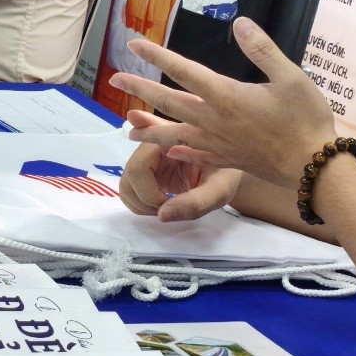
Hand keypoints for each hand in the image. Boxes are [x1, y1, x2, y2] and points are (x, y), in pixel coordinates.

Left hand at [112, 17, 336, 191]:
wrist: (314, 168)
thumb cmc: (305, 120)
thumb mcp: (291, 76)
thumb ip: (263, 49)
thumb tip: (240, 22)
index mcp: (227, 96)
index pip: (183, 71)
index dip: (157, 56)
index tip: (134, 45)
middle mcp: (214, 120)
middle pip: (169, 102)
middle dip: (140, 89)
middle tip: (115, 80)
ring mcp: (218, 144)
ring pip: (174, 135)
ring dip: (149, 129)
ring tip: (127, 128)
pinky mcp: (227, 161)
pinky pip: (194, 157)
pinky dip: (177, 153)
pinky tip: (169, 153)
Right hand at [119, 114, 243, 221]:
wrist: (230, 163)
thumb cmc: (228, 171)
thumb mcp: (220, 189)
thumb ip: (195, 203)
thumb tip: (162, 216)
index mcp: (168, 139)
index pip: (138, 167)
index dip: (148, 193)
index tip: (170, 203)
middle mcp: (151, 143)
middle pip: (129, 176)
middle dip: (146, 201)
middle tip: (170, 207)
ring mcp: (146, 156)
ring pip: (125, 184)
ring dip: (141, 204)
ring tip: (167, 206)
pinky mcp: (146, 167)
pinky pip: (129, 188)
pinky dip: (141, 203)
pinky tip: (162, 203)